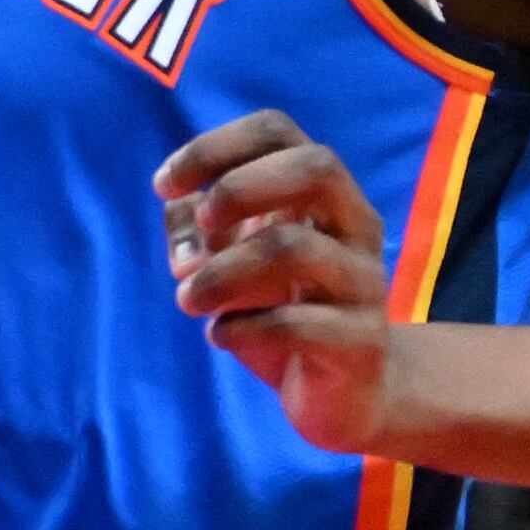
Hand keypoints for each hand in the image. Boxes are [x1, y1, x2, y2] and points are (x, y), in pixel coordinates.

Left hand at [161, 110, 400, 449]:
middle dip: (238, 188)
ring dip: (221, 272)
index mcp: (325, 194)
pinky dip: (241, 327)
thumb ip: (198, 228)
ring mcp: (366, 284)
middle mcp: (357, 226)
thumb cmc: (285, 311)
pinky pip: (296, 323)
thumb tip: (173, 207)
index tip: (163, 184)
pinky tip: (220, 337)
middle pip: (314, 168)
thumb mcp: (233, 261)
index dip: (214, 146)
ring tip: (188, 300)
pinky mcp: (361, 343)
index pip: (277, 131)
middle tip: (200, 229)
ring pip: (294, 248)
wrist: (345, 397)